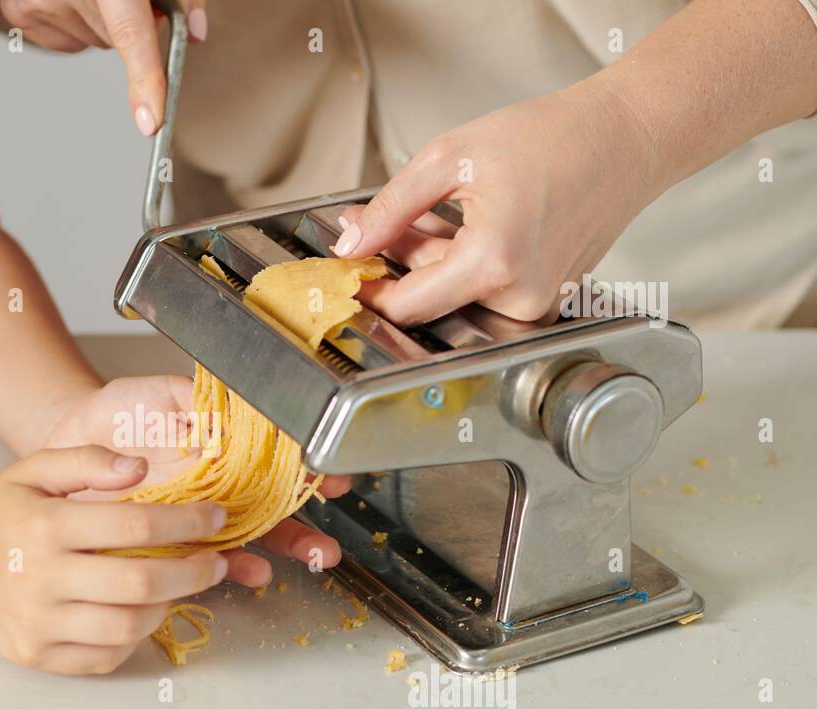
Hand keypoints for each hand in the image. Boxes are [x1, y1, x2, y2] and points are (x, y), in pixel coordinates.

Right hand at [0, 0, 206, 134]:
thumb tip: (193, 34)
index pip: (130, 33)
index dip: (144, 78)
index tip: (150, 120)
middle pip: (115, 42)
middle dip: (128, 25)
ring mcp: (37, 2)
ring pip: (93, 43)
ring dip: (101, 23)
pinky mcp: (20, 12)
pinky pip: (67, 42)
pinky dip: (76, 24)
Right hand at [0, 444, 227, 673]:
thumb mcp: (33, 470)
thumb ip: (87, 460)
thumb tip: (140, 467)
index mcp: (46, 525)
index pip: (137, 524)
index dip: (188, 522)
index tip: (215, 519)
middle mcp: (42, 578)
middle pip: (143, 582)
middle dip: (194, 572)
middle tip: (216, 561)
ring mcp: (39, 623)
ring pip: (129, 625)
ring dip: (167, 606)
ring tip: (177, 586)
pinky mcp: (37, 656)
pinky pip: (105, 656)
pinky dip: (133, 637)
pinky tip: (138, 612)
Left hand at [42, 375, 350, 586]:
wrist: (69, 441)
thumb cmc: (116, 413)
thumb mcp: (157, 393)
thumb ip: (193, 402)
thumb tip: (226, 421)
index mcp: (221, 448)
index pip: (275, 460)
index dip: (306, 469)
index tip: (331, 477)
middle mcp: (216, 486)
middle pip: (271, 508)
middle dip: (304, 525)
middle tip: (328, 541)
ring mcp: (195, 516)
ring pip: (249, 537)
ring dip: (281, 550)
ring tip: (308, 560)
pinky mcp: (168, 541)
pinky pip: (206, 558)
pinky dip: (232, 567)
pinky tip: (251, 572)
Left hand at [332, 83, 662, 325]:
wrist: (624, 139)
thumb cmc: (552, 138)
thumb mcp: (449, 159)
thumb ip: (390, 208)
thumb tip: (350, 243)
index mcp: (493, 262)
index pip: (407, 306)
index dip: (370, 290)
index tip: (348, 270)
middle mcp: (519, 297)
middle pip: (429, 300)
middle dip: (396, 262)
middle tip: (373, 221)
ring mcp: (537, 305)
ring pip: (456, 296)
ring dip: (431, 262)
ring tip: (433, 213)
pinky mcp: (546, 301)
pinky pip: (485, 292)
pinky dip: (464, 264)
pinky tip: (466, 226)